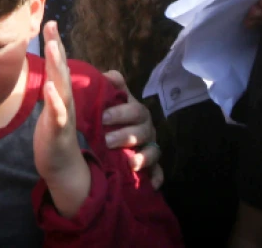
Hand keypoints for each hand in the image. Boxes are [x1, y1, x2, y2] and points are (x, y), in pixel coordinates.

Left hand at [34, 21, 90, 216]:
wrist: (62, 167)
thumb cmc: (55, 136)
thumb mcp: (51, 108)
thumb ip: (52, 89)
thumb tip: (48, 73)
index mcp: (60, 94)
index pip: (58, 64)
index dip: (55, 43)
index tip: (49, 22)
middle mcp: (65, 99)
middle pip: (61, 68)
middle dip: (57, 46)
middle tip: (52, 25)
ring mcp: (64, 113)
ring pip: (62, 85)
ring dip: (57, 66)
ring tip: (52, 47)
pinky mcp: (59, 130)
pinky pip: (58, 112)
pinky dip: (54, 100)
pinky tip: (49, 87)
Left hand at [101, 70, 162, 188]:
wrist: (107, 139)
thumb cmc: (109, 117)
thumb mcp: (109, 100)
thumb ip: (110, 86)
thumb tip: (108, 76)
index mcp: (136, 113)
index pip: (135, 110)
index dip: (122, 113)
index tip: (104, 117)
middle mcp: (146, 130)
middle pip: (144, 131)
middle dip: (127, 135)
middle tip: (108, 140)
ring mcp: (150, 148)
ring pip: (153, 152)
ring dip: (143, 157)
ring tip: (130, 163)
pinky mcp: (151, 167)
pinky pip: (158, 172)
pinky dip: (156, 178)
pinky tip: (151, 185)